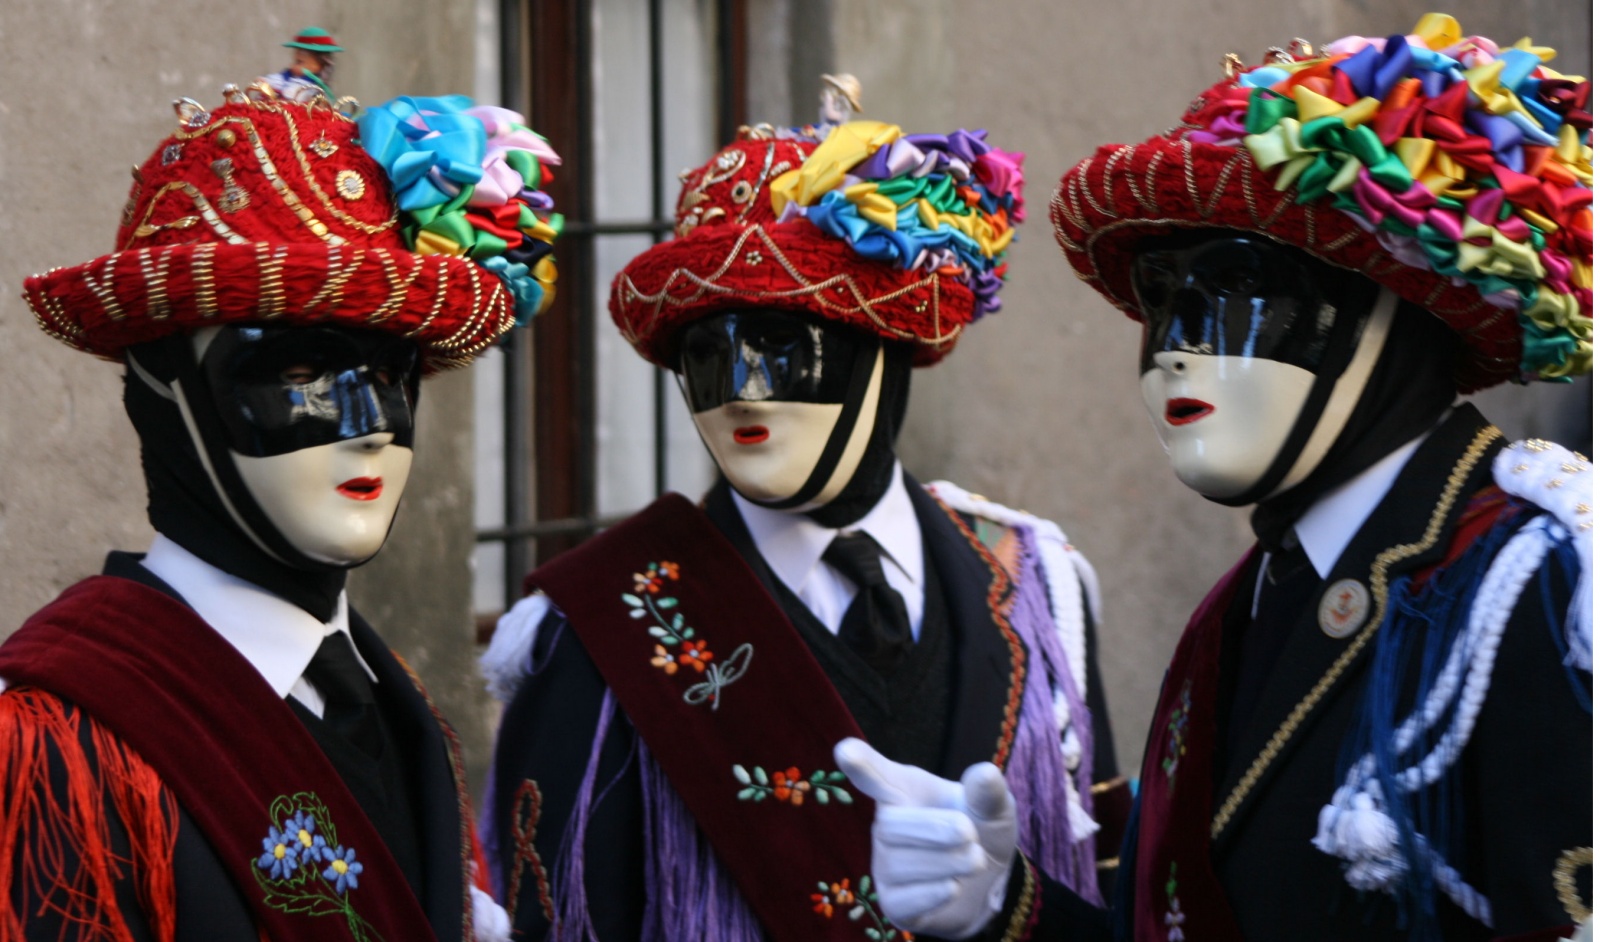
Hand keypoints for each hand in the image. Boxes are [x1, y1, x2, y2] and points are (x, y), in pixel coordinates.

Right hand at [834, 738, 1017, 938]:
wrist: (990, 882)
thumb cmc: (982, 832)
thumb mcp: (994, 808)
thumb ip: (988, 792)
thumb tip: (984, 774)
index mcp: (905, 791)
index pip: (875, 776)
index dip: (861, 765)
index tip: (846, 752)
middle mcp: (886, 826)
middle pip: (889, 825)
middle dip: (936, 830)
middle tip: (970, 834)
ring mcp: (885, 866)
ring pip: (900, 865)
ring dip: (948, 863)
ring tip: (974, 861)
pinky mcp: (893, 903)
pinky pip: (904, 900)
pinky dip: (935, 893)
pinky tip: (953, 886)